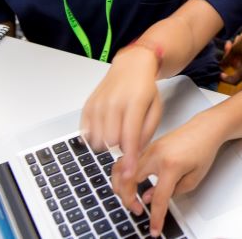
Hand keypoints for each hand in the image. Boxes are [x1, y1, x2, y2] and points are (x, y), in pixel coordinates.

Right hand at [80, 45, 162, 174]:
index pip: (130, 138)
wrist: (131, 67)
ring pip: (97, 140)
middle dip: (120, 148)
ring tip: (118, 132)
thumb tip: (134, 153)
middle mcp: (113, 103)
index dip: (130, 159)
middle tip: (128, 141)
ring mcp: (98, 104)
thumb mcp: (156, 109)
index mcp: (134, 103)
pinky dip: (95, 137)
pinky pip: (85, 133)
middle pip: (111, 141)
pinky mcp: (87, 106)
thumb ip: (146, 132)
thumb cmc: (145, 88)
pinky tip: (105, 129)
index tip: (129, 175)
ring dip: (107, 143)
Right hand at [126, 115, 224, 236]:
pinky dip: (123, 174)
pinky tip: (129, 183)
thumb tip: (150, 198)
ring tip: (129, 198)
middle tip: (138, 210)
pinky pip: (127, 160)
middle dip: (128, 200)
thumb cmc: (203, 149)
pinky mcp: (147, 146)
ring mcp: (149, 148)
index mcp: (171, 165)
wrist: (205, 128)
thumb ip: (172, 192)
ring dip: (120, 186)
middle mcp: (155, 155)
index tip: (154, 229)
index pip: (158, 198)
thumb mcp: (194, 177)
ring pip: (121, 168)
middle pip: (129, 181)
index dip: (155, 217)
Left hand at [219, 25, 241, 84]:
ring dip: (236, 51)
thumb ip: (227, 56)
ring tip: (236, 39)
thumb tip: (221, 63)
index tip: (220, 73)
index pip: (234, 80)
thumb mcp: (236, 46)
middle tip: (228, 44)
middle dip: (231, 56)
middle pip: (237, 67)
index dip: (225, 78)